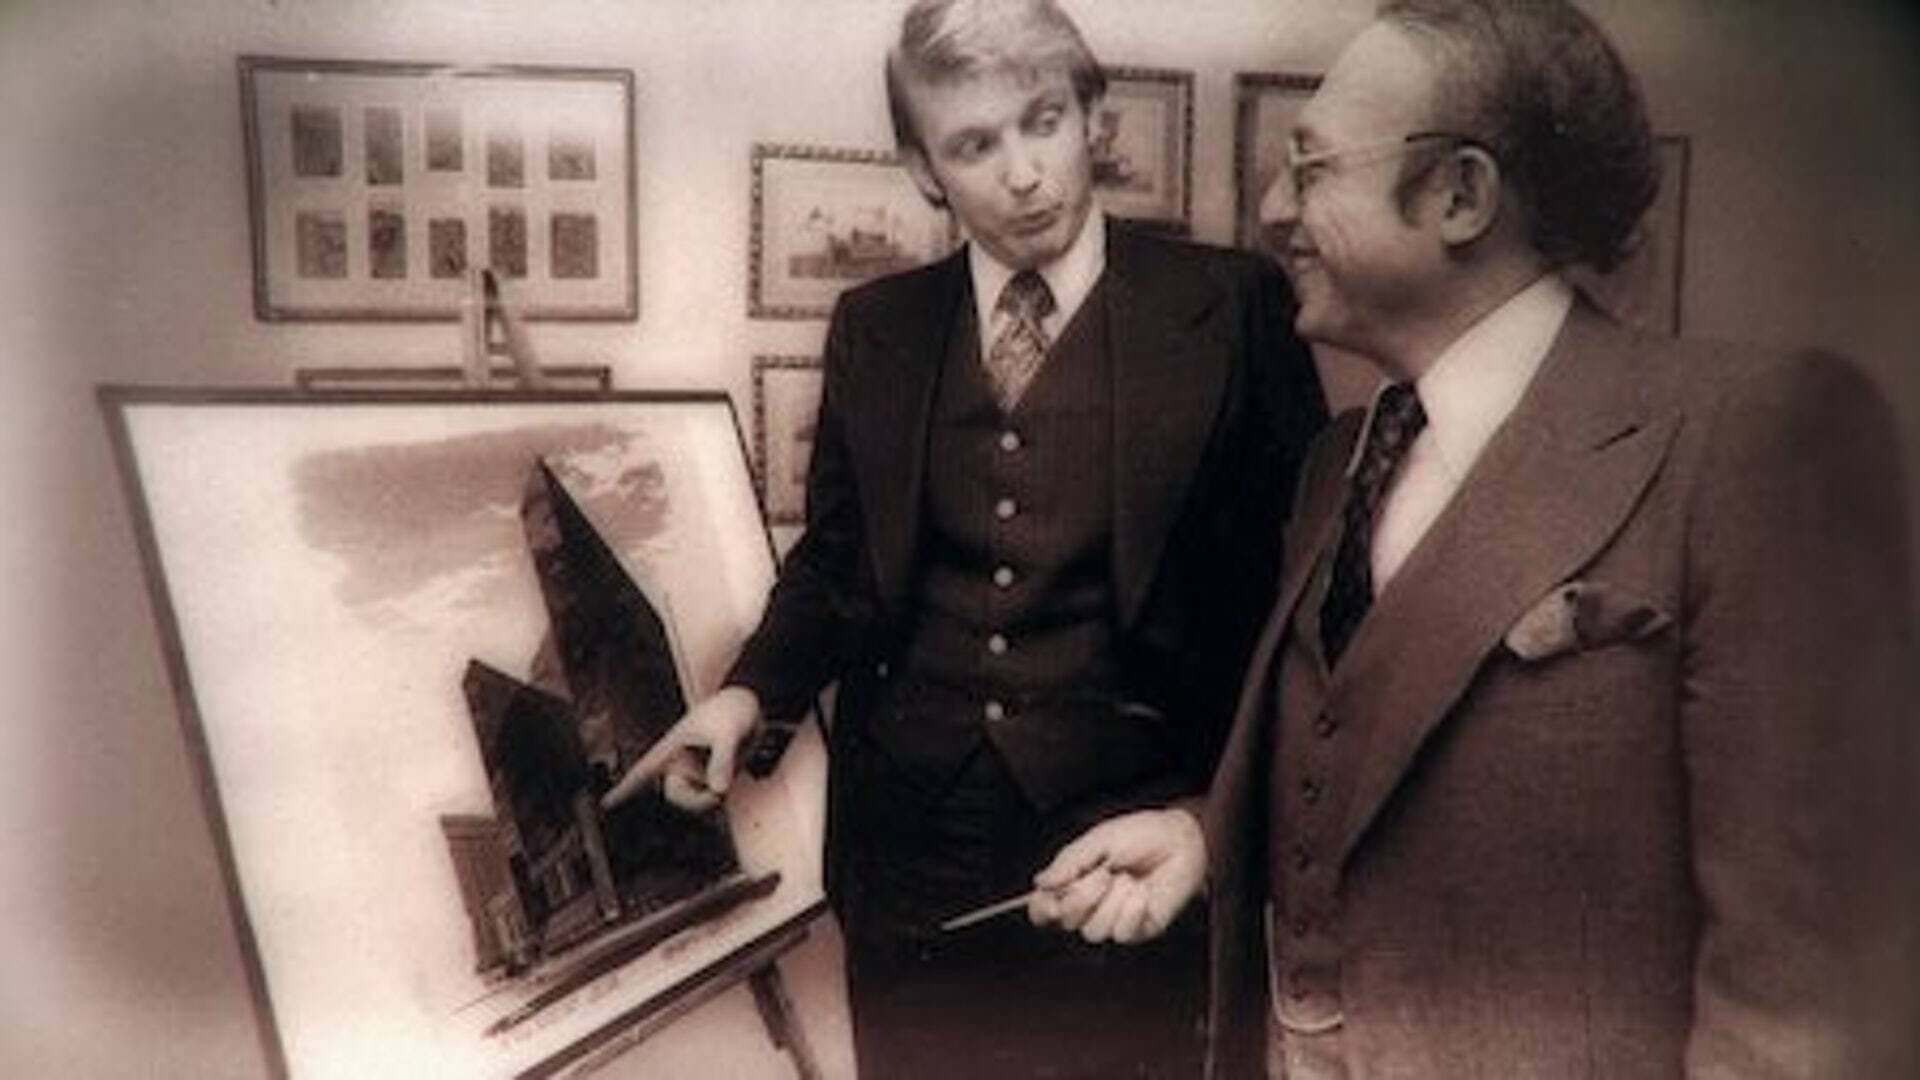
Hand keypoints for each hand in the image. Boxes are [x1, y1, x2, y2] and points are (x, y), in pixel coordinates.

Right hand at [600, 686, 761, 812]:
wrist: (747, 708)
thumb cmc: (732, 712)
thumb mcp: (728, 733)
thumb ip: (722, 761)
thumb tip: (718, 791)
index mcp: (671, 748)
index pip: (643, 771)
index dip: (624, 790)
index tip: (603, 806)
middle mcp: (679, 763)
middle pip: (678, 798)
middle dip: (698, 802)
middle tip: (718, 794)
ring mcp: (694, 772)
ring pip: (698, 802)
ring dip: (714, 797)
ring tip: (727, 775)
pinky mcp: (709, 779)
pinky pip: (712, 798)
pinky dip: (722, 793)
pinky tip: (729, 773)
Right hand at [1027, 807, 1205, 943]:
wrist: (1183, 841)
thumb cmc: (1141, 835)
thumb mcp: (1100, 840)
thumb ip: (1069, 862)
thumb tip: (1040, 882)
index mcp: (1075, 882)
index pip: (1044, 909)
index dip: (1042, 908)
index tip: (1049, 898)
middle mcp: (1091, 905)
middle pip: (1067, 922)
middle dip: (1082, 897)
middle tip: (1104, 873)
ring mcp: (1114, 919)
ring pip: (1094, 931)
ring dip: (1111, 902)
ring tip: (1129, 879)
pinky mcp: (1138, 929)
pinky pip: (1122, 933)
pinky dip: (1131, 911)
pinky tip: (1142, 893)